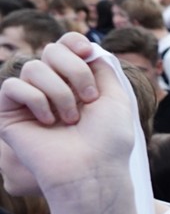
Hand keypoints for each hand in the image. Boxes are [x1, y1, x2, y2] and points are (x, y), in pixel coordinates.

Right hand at [0, 34, 138, 197]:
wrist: (92, 170)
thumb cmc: (109, 141)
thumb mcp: (116, 97)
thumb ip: (101, 67)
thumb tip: (86, 47)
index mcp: (76, 82)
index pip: (65, 46)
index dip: (74, 42)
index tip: (88, 53)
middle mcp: (52, 88)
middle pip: (51, 50)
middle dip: (74, 70)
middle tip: (89, 98)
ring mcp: (30, 100)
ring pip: (34, 68)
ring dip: (59, 92)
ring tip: (70, 120)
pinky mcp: (10, 113)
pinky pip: (13, 86)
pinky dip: (35, 101)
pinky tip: (48, 122)